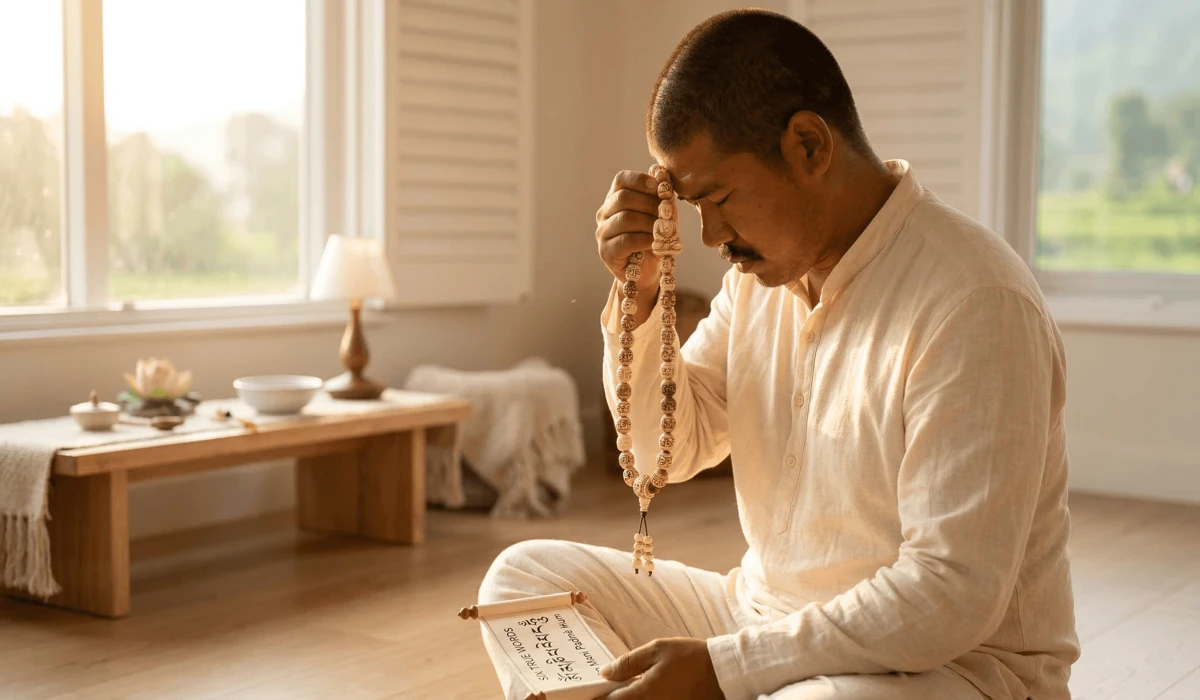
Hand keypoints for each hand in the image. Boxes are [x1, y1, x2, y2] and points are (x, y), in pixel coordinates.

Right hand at [595, 170, 663, 291]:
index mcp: (615, 198)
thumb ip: (662, 197)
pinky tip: (655, 243)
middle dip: (649, 204)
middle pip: (623, 198)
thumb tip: (663, 176)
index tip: (660, 187)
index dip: (641, 180)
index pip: (621, 180)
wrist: (648, 271)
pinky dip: (645, 239)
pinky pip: (626, 240)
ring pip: (625, 218)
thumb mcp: (662, 214)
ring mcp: (602, 233)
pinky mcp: (606, 252)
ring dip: (649, 223)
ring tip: (663, 231)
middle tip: (665, 214)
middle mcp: (604, 213)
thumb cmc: (655, 238)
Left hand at [599, 638, 723, 699]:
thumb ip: (628, 662)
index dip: (598, 698)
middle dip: (613, 699)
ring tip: (626, 690)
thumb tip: (605, 672)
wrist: (723, 672)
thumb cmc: (690, 657)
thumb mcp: (657, 650)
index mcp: (643, 693)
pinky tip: (644, 692)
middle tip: (606, 692)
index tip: (590, 693)